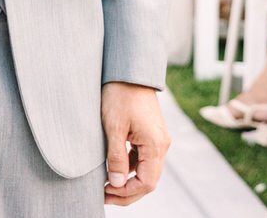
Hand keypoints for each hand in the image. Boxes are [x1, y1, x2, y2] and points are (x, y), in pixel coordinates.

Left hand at [101, 82, 167, 204]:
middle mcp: (161, 144)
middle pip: (148, 180)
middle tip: (104, 196)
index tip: (106, 193)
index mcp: (155, 144)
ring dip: (128, 181)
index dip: (126, 193)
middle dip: (127, 192)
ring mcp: (158, 139)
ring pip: (146, 170)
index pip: (146, 182)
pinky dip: (130, 168)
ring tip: (106, 186)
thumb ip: (116, 157)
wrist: (128, 70)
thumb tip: (115, 183)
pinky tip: (114, 169)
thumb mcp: (113, 127)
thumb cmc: (120, 95)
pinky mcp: (151, 134)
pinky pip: (143, 159)